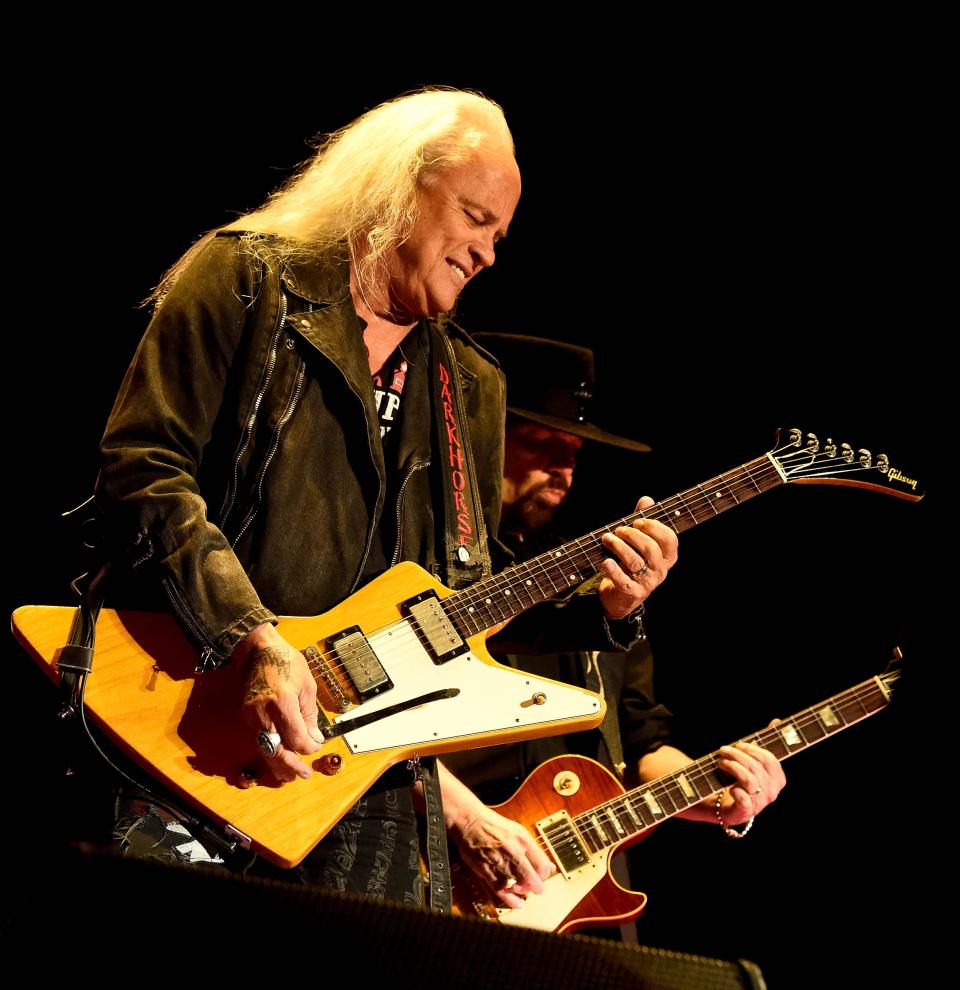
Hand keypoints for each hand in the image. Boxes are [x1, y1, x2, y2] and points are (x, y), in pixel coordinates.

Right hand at [236, 623, 324, 782]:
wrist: (257, 651)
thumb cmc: (284, 662)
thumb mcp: (307, 685)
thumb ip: (310, 715)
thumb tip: (314, 738)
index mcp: (283, 704)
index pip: (296, 739)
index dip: (308, 748)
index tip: (316, 746)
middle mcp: (264, 714)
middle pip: (277, 751)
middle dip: (291, 766)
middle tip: (303, 775)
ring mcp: (252, 717)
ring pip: (265, 750)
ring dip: (279, 764)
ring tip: (291, 774)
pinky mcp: (246, 717)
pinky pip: (259, 741)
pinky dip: (270, 752)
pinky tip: (279, 757)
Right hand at [450, 805, 555, 909]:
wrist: (469, 821)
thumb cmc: (493, 826)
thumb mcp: (518, 831)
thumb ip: (533, 849)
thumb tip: (548, 866)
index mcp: (522, 839)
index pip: (542, 864)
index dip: (545, 874)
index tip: (543, 875)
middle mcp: (512, 850)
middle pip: (531, 878)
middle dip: (537, 886)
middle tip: (537, 888)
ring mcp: (498, 862)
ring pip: (517, 886)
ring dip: (523, 890)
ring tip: (524, 889)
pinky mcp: (486, 871)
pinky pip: (501, 891)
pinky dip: (511, 900)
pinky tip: (518, 903)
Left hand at [599, 496, 678, 619]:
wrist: (620, 595)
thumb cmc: (632, 563)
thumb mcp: (639, 543)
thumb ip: (642, 522)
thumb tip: (646, 500)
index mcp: (667, 557)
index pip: (670, 539)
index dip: (654, 527)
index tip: (637, 521)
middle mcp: (661, 570)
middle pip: (650, 549)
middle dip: (632, 535)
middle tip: (618, 530)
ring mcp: (648, 583)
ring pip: (634, 562)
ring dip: (618, 547)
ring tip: (606, 539)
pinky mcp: (632, 593)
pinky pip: (623, 580)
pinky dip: (613, 570)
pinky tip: (605, 562)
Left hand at [715, 722, 786, 823]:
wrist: (725, 803)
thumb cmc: (740, 778)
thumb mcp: (753, 759)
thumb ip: (765, 742)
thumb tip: (777, 721)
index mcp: (777, 779)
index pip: (770, 760)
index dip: (753, 750)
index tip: (739, 744)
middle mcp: (771, 792)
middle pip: (757, 767)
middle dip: (738, 755)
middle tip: (723, 750)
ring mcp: (759, 803)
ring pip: (749, 780)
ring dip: (732, 767)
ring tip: (721, 762)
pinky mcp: (745, 812)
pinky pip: (744, 799)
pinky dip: (735, 791)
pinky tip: (728, 786)